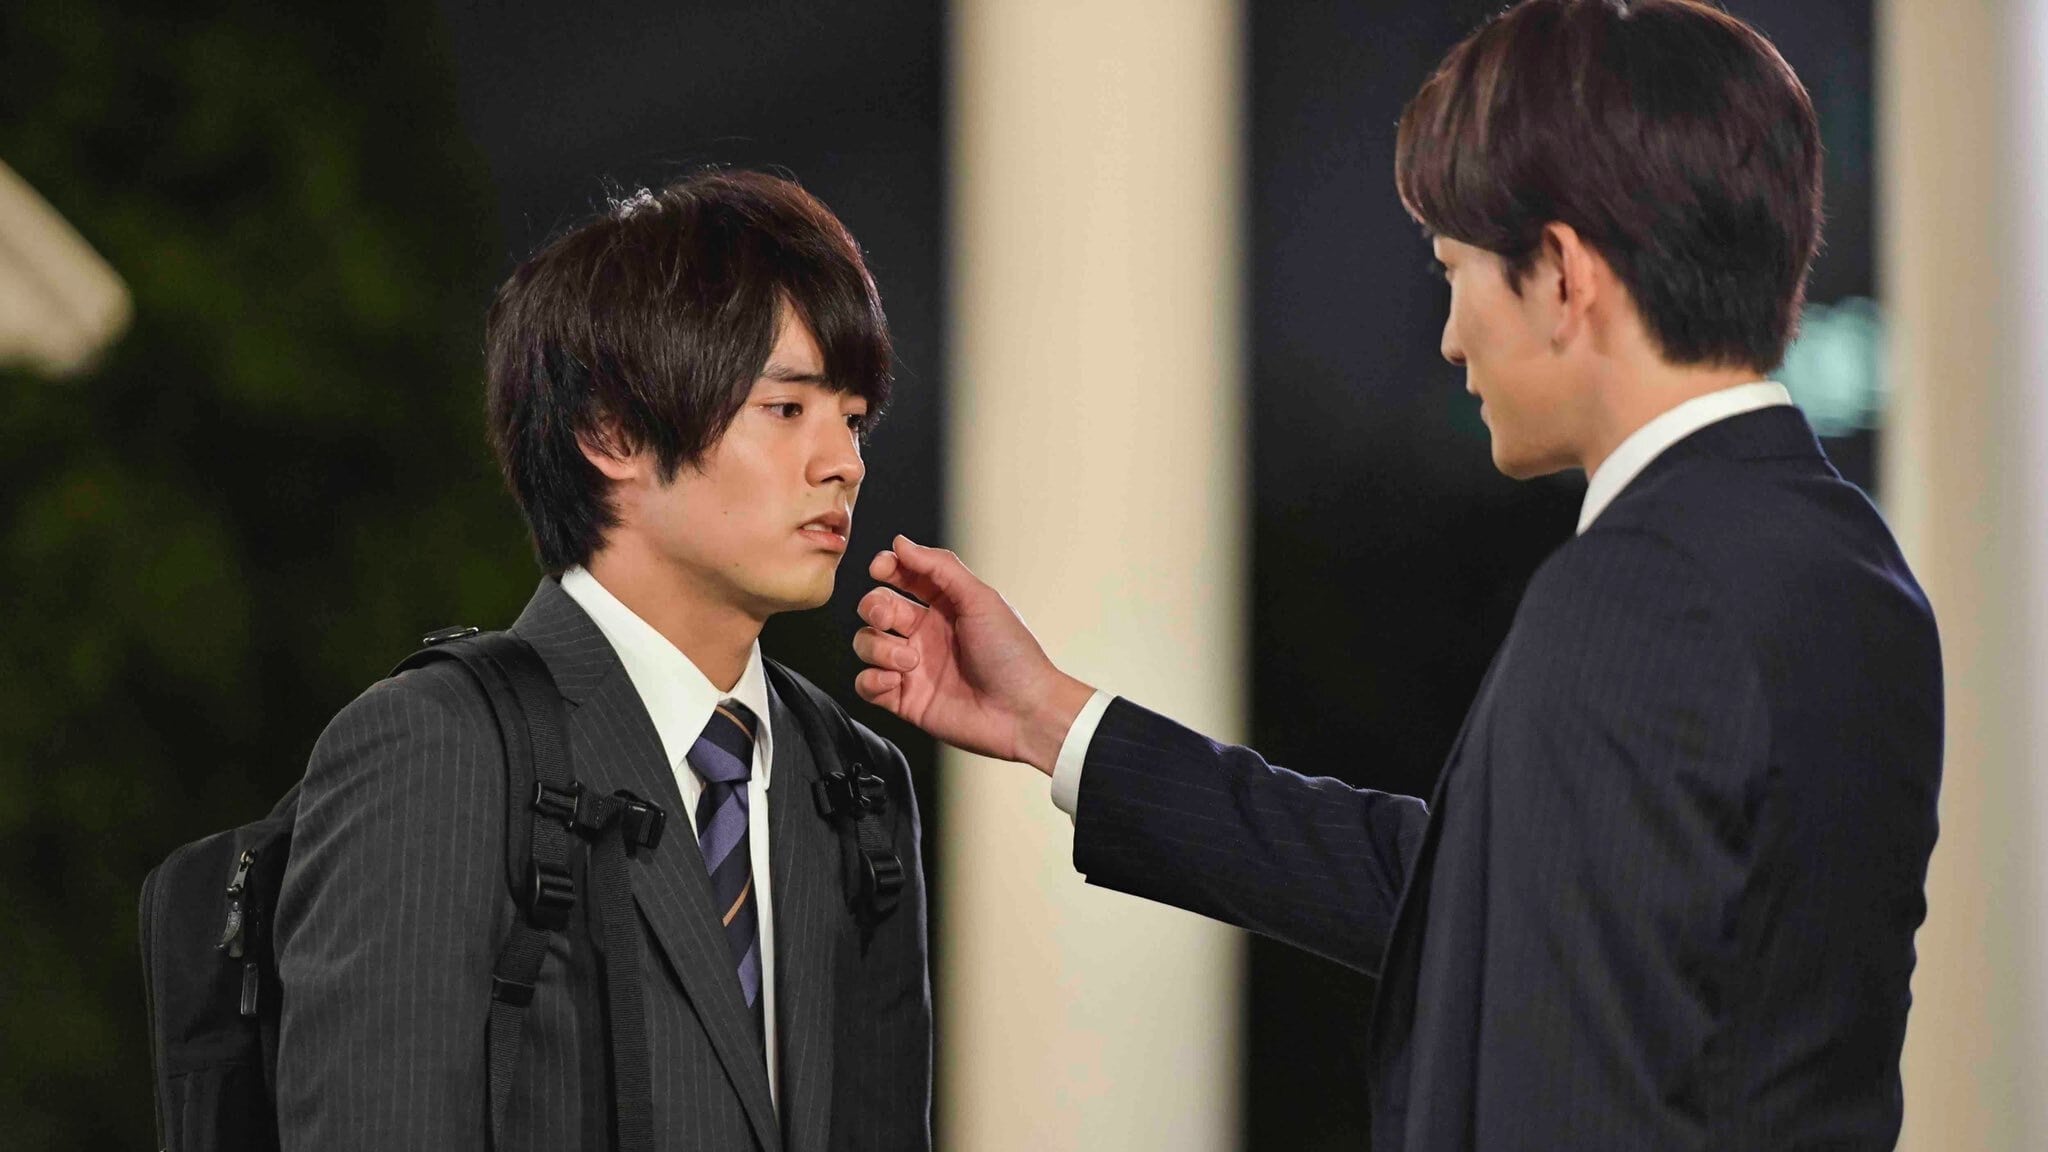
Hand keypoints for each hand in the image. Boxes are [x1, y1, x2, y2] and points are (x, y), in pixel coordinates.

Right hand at [852, 536, 1095, 774]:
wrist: (1024, 711)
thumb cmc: (1012, 655)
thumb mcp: (980, 599)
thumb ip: (940, 567)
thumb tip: (901, 543)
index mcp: (945, 607)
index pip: (903, 578)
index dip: (887, 567)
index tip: (882, 567)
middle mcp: (926, 634)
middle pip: (877, 608)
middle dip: (874, 607)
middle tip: (889, 619)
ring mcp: (914, 667)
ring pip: (866, 644)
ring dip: (878, 647)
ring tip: (909, 661)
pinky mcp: (906, 700)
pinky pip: (866, 684)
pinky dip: (872, 680)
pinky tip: (896, 680)